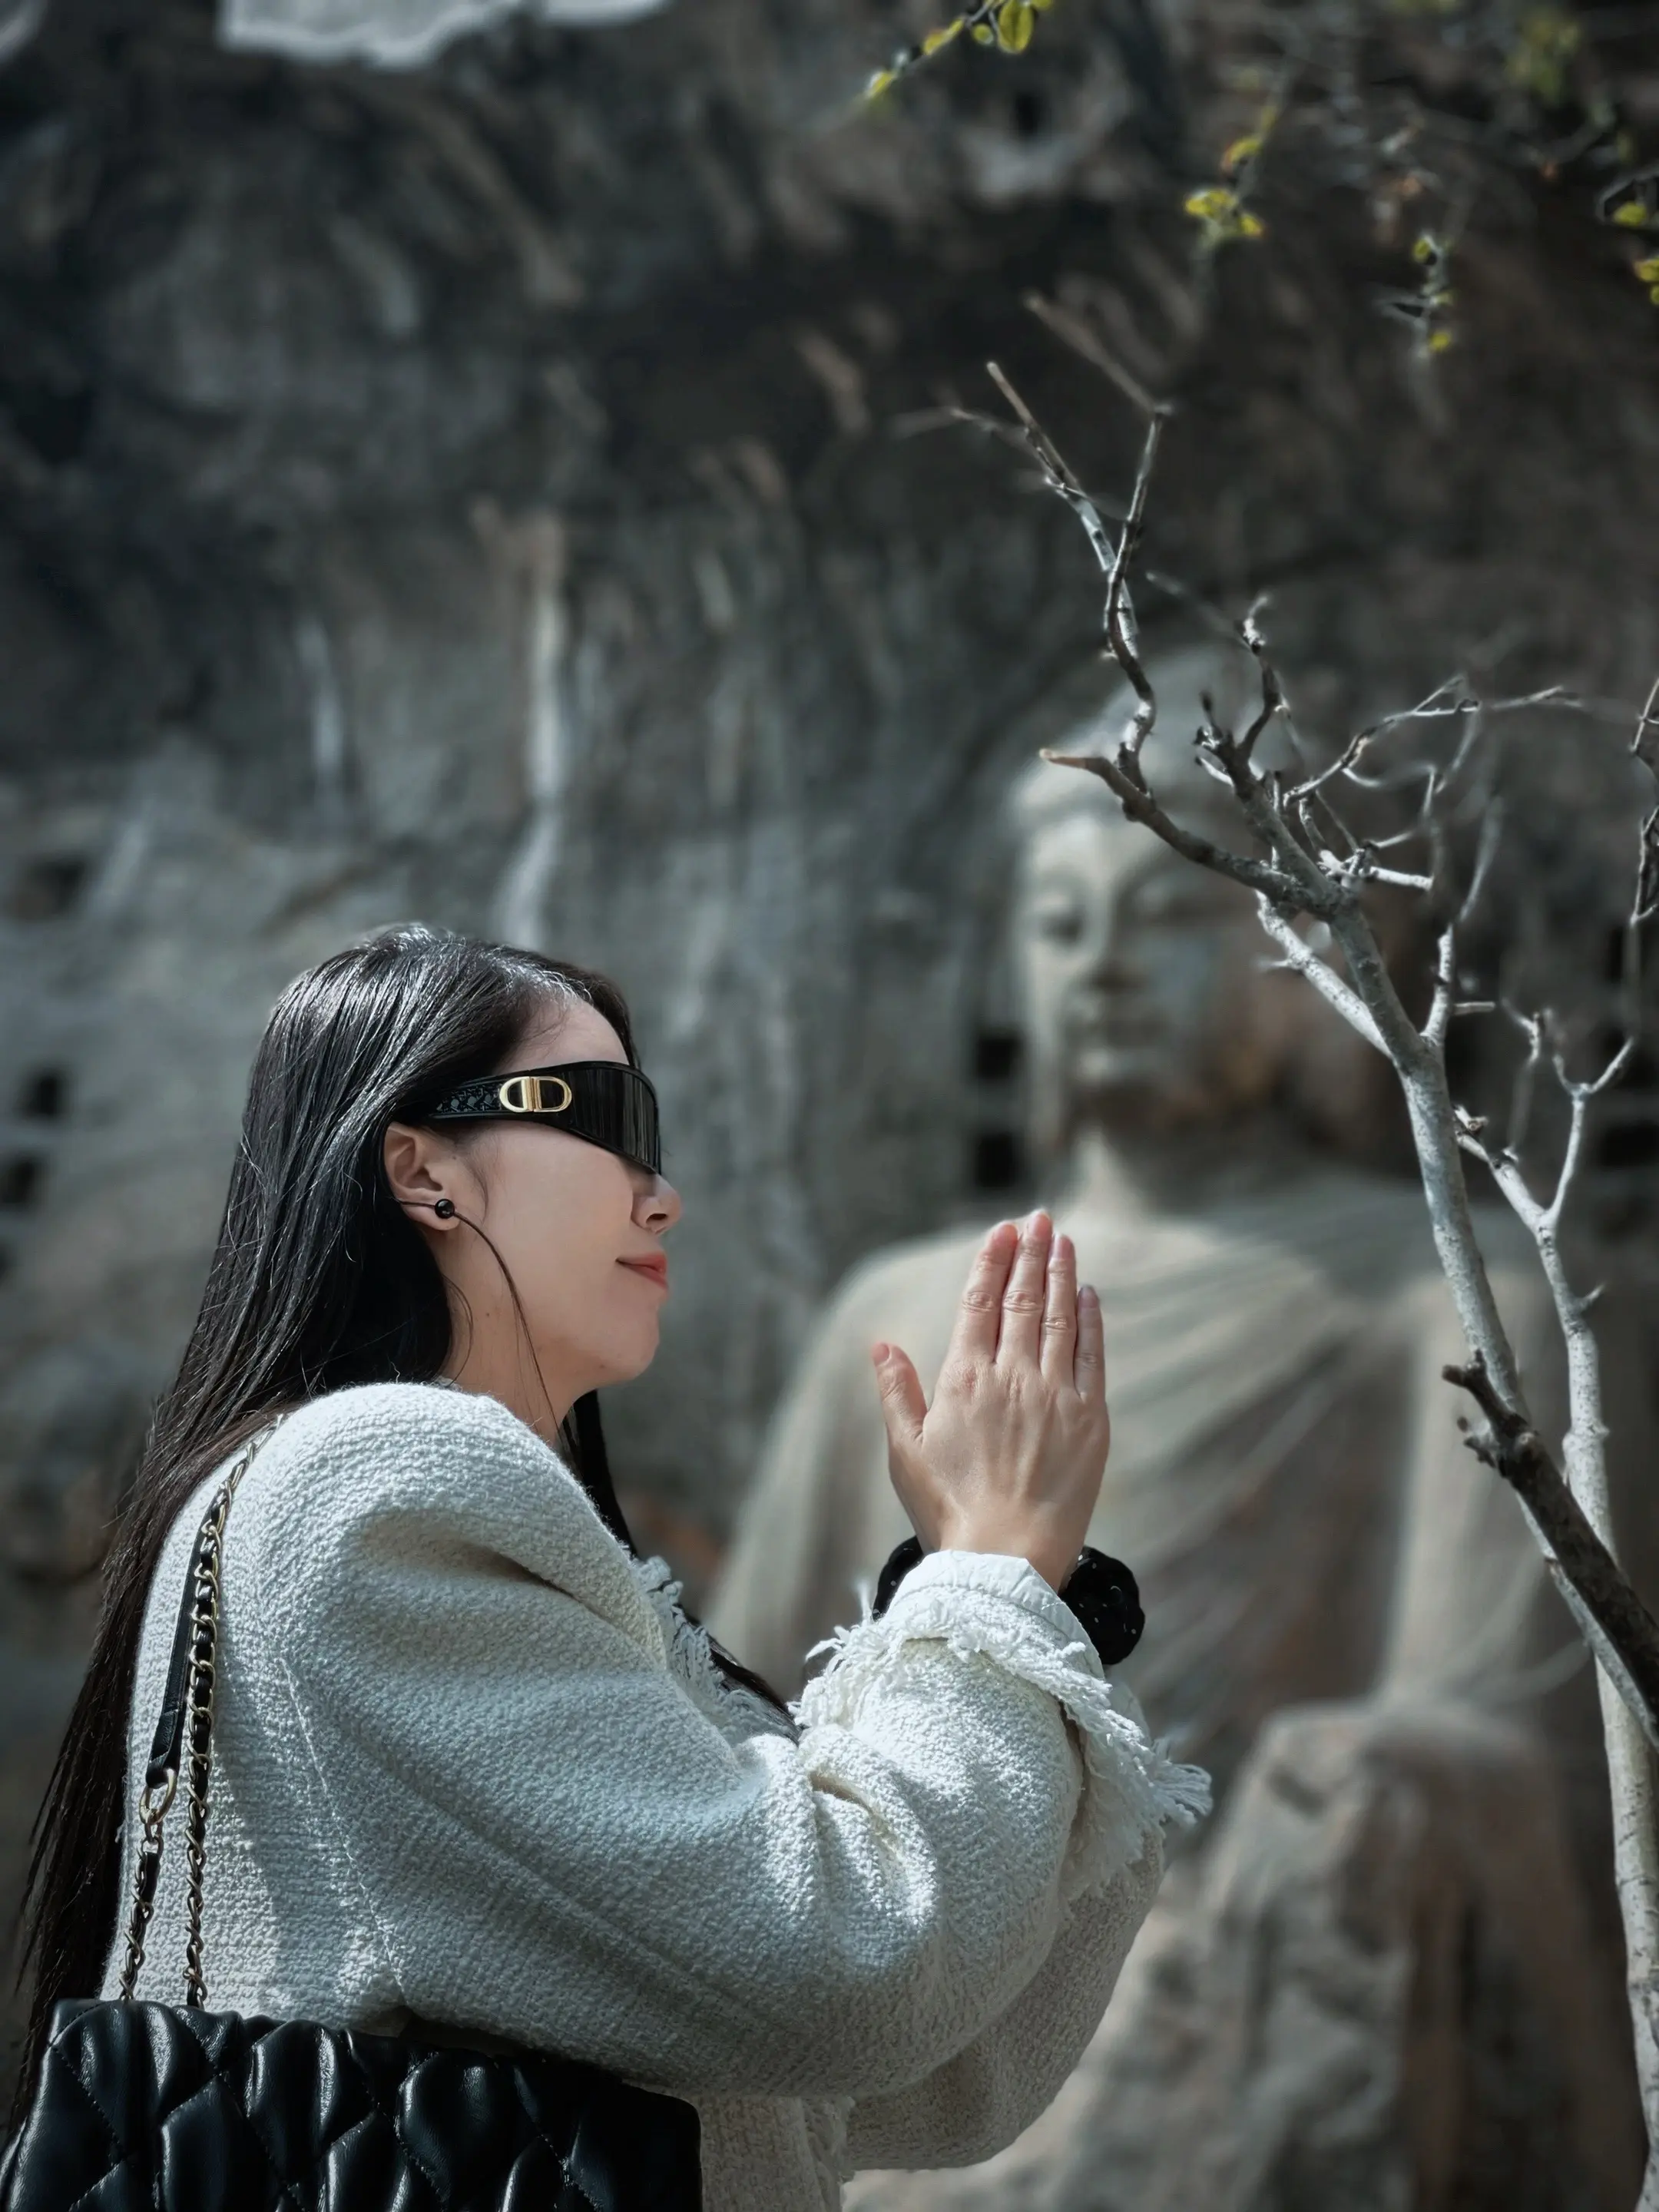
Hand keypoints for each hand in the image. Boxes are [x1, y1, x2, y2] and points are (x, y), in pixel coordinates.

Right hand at [871, 1212, 1108, 1592]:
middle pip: (1022, 1300)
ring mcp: (1055, 1396)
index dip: (991, 1262)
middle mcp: (1012, 1378)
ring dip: (1062, 1274)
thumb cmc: (948, 1510)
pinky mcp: (1089, 1421)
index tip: (1002, 1230)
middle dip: (1030, 1253)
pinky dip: (1090, 1321)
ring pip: (1060, 1318)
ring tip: (1063, 1240)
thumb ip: (895, 1392)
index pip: (978, 1304)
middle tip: (1038, 1218)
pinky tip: (1088, 1295)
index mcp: (964, 1381)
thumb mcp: (905, 1451)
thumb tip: (879, 1344)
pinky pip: (1091, 1357)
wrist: (1006, 1561)